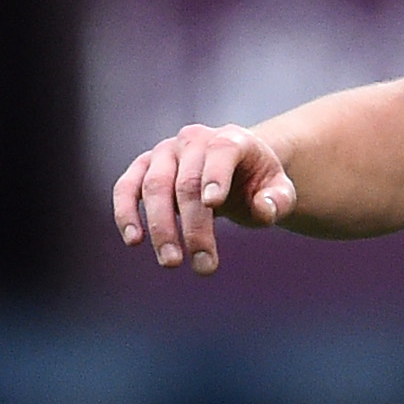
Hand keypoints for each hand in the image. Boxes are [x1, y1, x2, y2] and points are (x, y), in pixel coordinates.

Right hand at [114, 123, 296, 274]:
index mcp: (232, 139)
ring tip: (172, 262)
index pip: (222, 151)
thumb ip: (278, 200)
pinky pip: (126, 187)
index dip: (216, 176)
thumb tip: (262, 208)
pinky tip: (134, 240)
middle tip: (204, 265)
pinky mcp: (142, 167)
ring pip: (155, 186)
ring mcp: (165, 151)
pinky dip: (125, 212)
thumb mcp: (279, 191)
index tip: (213, 204)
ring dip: (161, 227)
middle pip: (188, 182)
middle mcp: (194, 139)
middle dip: (195, 227)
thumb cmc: (256, 183)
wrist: (233, 169)